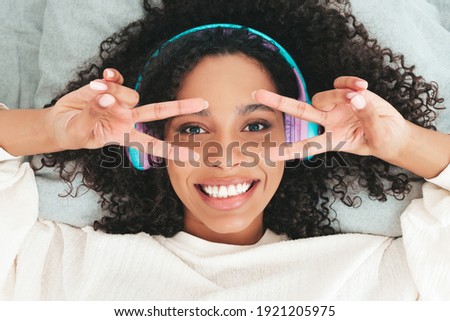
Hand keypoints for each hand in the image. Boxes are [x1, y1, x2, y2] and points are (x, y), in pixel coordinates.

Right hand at [47, 69, 207, 159]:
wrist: (59, 122)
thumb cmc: (73, 133)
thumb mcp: (81, 131)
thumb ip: (94, 114)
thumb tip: (106, 96)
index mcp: (125, 135)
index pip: (152, 145)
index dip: (172, 151)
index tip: (192, 157)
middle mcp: (128, 118)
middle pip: (158, 111)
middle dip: (181, 107)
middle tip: (203, 103)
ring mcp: (120, 102)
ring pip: (129, 92)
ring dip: (114, 91)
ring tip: (93, 92)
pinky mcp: (109, 86)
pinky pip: (117, 77)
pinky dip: (112, 76)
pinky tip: (103, 76)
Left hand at [254, 76, 408, 161]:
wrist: (394, 133)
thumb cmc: (382, 139)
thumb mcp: (378, 135)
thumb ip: (367, 116)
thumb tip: (357, 97)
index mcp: (332, 140)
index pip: (306, 146)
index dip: (287, 150)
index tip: (266, 154)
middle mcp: (329, 122)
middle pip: (299, 110)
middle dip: (278, 102)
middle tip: (256, 94)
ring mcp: (336, 107)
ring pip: (324, 95)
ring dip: (339, 94)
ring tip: (361, 95)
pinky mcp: (347, 93)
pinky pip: (339, 83)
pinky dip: (349, 82)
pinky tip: (362, 86)